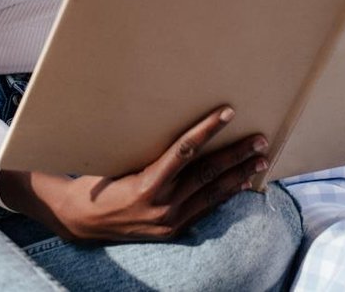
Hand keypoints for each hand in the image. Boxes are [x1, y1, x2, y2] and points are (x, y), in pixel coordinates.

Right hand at [0, 105, 268, 242]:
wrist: (83, 222)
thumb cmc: (99, 181)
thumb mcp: (121, 160)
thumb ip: (149, 149)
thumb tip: (173, 119)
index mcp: (147, 183)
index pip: (185, 150)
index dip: (208, 129)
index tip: (227, 112)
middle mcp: (163, 205)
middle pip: (208, 174)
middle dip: (236, 155)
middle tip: (260, 139)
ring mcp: (171, 221)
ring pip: (213, 194)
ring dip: (239, 176)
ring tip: (261, 161)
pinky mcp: (174, 231)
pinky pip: (207, 210)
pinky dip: (226, 196)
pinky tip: (243, 185)